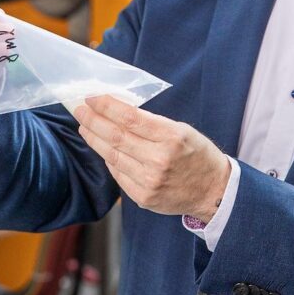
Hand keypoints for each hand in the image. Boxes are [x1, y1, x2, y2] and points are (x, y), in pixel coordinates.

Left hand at [74, 95, 230, 222]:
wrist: (213, 191)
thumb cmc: (198, 155)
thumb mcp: (181, 130)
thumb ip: (151, 123)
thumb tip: (117, 112)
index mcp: (171, 137)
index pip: (129, 117)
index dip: (106, 106)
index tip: (91, 98)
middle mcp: (159, 160)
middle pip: (115, 137)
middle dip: (93, 120)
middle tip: (80, 110)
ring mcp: (149, 181)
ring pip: (112, 156)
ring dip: (94, 139)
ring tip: (85, 127)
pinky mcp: (143, 197)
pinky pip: (118, 174)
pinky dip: (108, 159)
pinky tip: (103, 149)